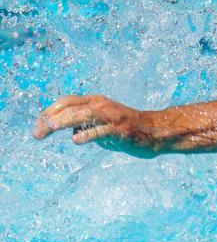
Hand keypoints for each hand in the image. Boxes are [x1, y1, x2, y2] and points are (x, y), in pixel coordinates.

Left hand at [33, 95, 157, 158]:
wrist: (154, 131)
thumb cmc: (126, 128)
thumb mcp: (103, 122)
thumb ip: (87, 124)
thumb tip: (72, 131)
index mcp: (96, 101)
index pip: (66, 101)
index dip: (50, 112)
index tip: (38, 127)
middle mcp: (102, 105)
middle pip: (71, 107)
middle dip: (51, 119)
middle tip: (38, 134)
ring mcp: (111, 117)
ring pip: (84, 115)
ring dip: (65, 121)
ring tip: (51, 128)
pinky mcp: (120, 130)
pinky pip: (102, 131)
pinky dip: (88, 134)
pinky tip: (77, 140)